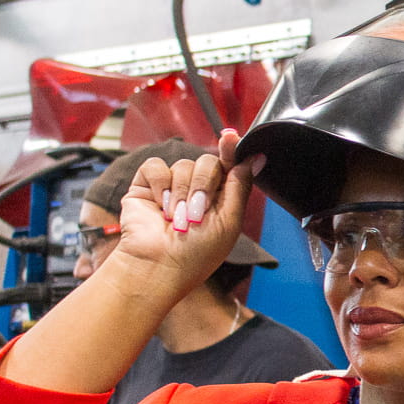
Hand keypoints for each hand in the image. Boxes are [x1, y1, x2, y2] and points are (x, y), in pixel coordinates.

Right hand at [106, 127, 263, 297]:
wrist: (159, 265)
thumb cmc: (197, 253)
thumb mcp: (229, 221)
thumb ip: (240, 186)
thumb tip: (256, 158)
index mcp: (221, 197)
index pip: (229, 165)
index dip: (231, 150)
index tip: (231, 138)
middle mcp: (197, 189)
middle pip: (207, 162)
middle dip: (204, 186)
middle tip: (197, 213)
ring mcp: (172, 186)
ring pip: (182, 164)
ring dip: (182, 194)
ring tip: (177, 219)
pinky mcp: (146, 185)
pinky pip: (155, 166)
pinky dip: (160, 186)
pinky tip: (160, 206)